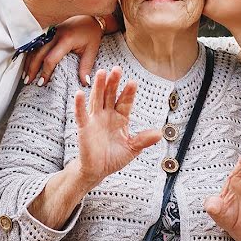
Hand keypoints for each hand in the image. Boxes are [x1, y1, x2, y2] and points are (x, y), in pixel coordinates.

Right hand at [23, 15, 103, 86]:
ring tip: (26, 76)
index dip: (45, 72)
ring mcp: (49, 32)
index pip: (51, 58)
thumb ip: (86, 66)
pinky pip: (35, 44)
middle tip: (28, 82)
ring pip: (34, 49)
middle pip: (38, 54)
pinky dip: (30, 55)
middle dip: (32, 69)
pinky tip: (28, 64)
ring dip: (28, 63)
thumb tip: (84, 83)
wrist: (89, 17)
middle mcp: (54, 35)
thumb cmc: (91, 33)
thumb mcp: (92, 50)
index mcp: (65, 39)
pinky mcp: (47, 31)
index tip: (42, 82)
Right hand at [74, 67, 161, 189]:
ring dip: (98, 86)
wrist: (97, 171)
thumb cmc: (114, 158)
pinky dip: (80, 105)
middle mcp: (107, 115)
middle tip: (117, 69)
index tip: (132, 82)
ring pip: (97, 99)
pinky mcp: (84, 128)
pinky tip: (80, 93)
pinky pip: (81, 115)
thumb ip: (143, 140)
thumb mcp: (132, 149)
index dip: (128, 93)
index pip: (125, 102)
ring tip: (101, 72)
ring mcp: (95, 120)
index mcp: (120, 118)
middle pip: (110, 95)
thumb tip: (160, 133)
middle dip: (113, 83)